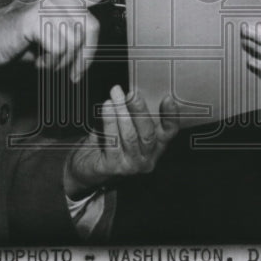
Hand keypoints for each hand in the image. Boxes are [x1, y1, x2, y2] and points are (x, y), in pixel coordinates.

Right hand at [0, 0, 118, 80]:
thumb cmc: (17, 42)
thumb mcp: (50, 35)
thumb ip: (71, 31)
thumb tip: (93, 39)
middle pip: (91, 26)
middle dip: (86, 55)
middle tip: (74, 73)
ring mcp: (43, 4)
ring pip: (75, 40)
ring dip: (63, 62)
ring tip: (48, 63)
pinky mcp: (33, 18)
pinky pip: (59, 47)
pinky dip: (51, 62)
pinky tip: (38, 61)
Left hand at [64, 86, 179, 198]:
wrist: (89, 163)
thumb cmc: (111, 140)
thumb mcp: (127, 126)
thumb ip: (135, 114)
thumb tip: (136, 92)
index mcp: (155, 147)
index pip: (169, 132)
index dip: (171, 116)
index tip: (167, 98)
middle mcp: (146, 159)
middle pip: (148, 134)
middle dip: (140, 111)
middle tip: (132, 94)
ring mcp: (130, 166)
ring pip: (130, 136)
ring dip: (122, 113)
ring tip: (115, 97)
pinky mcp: (113, 167)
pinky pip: (112, 142)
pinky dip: (109, 122)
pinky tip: (107, 108)